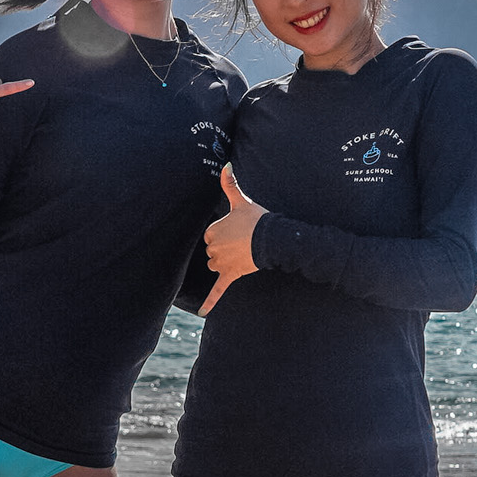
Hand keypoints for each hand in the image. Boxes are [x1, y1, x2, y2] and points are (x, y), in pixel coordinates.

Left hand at [199, 164, 266, 316]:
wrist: (273, 238)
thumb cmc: (257, 218)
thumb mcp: (241, 200)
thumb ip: (229, 183)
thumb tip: (225, 163)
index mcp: (212, 231)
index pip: (210, 235)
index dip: (223, 233)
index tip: (237, 230)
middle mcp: (213, 248)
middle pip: (212, 251)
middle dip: (224, 248)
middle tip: (242, 241)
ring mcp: (221, 263)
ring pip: (216, 266)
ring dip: (225, 263)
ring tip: (241, 254)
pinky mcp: (230, 276)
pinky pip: (218, 290)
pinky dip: (210, 302)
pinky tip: (203, 313)